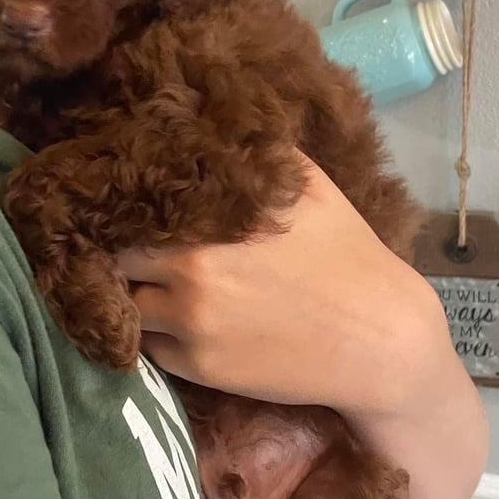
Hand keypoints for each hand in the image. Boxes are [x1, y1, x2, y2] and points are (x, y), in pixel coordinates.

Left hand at [117, 153, 439, 413]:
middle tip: (139, 254)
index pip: (133, 213)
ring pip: (129, 308)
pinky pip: (152, 349)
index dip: (126, 213)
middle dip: (124, 257)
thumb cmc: (348, 256)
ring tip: (160, 290)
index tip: (130, 214)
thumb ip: (256, 157)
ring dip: (138, 298)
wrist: (380, 338)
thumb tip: (215, 128)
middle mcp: (190, 274)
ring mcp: (192, 327)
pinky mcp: (200, 370)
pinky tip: (186, 325)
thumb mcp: (310, 187)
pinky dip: (160, 335)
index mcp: (210, 225)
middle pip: (118, 262)